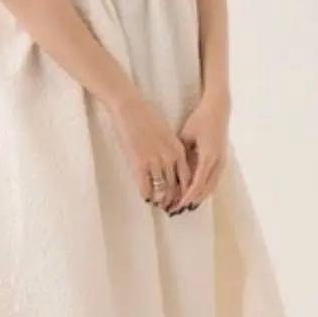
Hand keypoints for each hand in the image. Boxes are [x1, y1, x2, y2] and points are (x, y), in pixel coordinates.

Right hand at [108, 91, 192, 211]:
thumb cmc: (147, 117)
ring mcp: (154, 161)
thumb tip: (172, 164)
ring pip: (162, 189)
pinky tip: (146, 197)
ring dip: (161, 200)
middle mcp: (169, 157)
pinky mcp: (139, 163)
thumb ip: (172, 149)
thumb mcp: (167, 133)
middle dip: (175, 200)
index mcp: (178, 149)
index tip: (184, 199)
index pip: (188, 177)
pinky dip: (147, 194)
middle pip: (176, 186)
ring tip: (159, 205)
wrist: (130, 107)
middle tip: (172, 208)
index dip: (186, 191)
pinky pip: (145, 186)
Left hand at [170, 90, 229, 212]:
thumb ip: (180, 155)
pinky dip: (203, 190)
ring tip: (183, 206)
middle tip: (176, 210)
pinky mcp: (222, 161)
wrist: (218, 109)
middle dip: (190, 202)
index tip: (175, 205)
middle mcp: (218, 162)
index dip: (186, 197)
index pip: (197, 184)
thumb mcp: (185, 135)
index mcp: (208, 157)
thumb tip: (169, 172)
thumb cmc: (200, 119)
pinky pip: (213, 181)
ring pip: (211, 188)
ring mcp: (222, 162)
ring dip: (197, 198)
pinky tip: (193, 195)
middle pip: (205, 191)